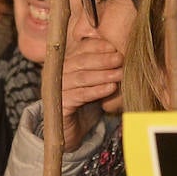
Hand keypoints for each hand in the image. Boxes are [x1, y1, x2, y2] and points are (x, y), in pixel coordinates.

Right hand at [60, 36, 123, 151]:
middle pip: (81, 60)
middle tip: (120, 58)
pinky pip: (80, 95)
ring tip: (120, 73)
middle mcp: (58, 72)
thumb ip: (104, 63)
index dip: (98, 45)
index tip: (114, 47)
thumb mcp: (97, 80)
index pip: (81, 47)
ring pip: (81, 77)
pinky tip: (111, 88)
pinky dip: (97, 90)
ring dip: (103, 74)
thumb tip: (120, 47)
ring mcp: (56, 88)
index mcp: (67, 62)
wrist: (75, 130)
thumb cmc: (89, 102)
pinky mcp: (60, 105)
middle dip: (103, 59)